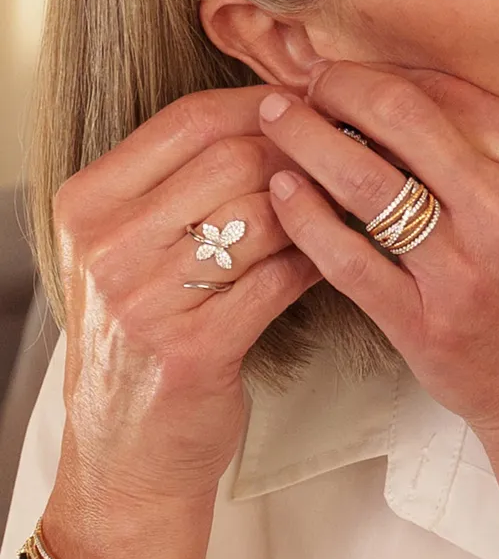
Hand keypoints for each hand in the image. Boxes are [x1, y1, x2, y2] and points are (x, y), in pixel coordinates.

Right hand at [44, 85, 320, 558]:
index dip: (262, 108)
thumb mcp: (130, 260)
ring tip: (349, 205)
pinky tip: (335, 259)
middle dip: (302, 155)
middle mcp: (107, 246)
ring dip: (317, 208)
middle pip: (231, 161)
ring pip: (261, 216)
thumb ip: (179, 196)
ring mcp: (144, 299)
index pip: (187, 122)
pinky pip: (276, 280)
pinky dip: (315, 262)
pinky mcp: (191, 349)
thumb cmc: (141, 348)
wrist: (127, 451)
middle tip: (346, 160)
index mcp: (89, 206)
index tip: (311, 110)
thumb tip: (277, 135)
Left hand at [259, 62, 498, 457]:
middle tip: (297, 87)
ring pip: (366, 182)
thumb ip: (493, 155)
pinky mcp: (429, 326)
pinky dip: (306, 219)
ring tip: (274, 123)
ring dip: (305, 141)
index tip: (339, 74)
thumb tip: (397, 106)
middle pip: (400, 117)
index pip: (443, 90)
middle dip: (334, 88)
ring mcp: (468, 271)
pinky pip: (350, 259)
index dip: (376, 72)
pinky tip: (283, 195)